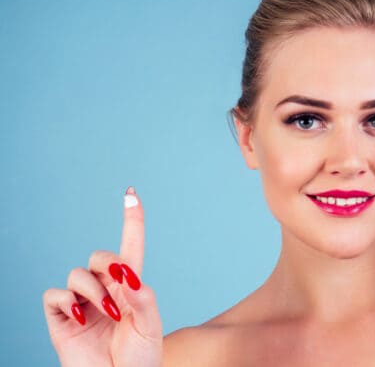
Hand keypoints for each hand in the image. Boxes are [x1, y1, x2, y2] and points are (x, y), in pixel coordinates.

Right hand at [43, 187, 161, 366]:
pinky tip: (81, 318)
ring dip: (94, 290)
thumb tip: (129, 274)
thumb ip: (143, 299)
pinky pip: (55, 296)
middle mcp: (104, 290)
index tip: (131, 193)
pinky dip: (67, 302)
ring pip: (77, 274)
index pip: (130, 247)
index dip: (131, 221)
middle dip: (109, 265)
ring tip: (108, 315)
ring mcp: (81, 304)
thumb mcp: (150, 328)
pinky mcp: (61, 319)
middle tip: (120, 286)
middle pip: (99, 256)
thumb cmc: (140, 359)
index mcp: (130, 287)